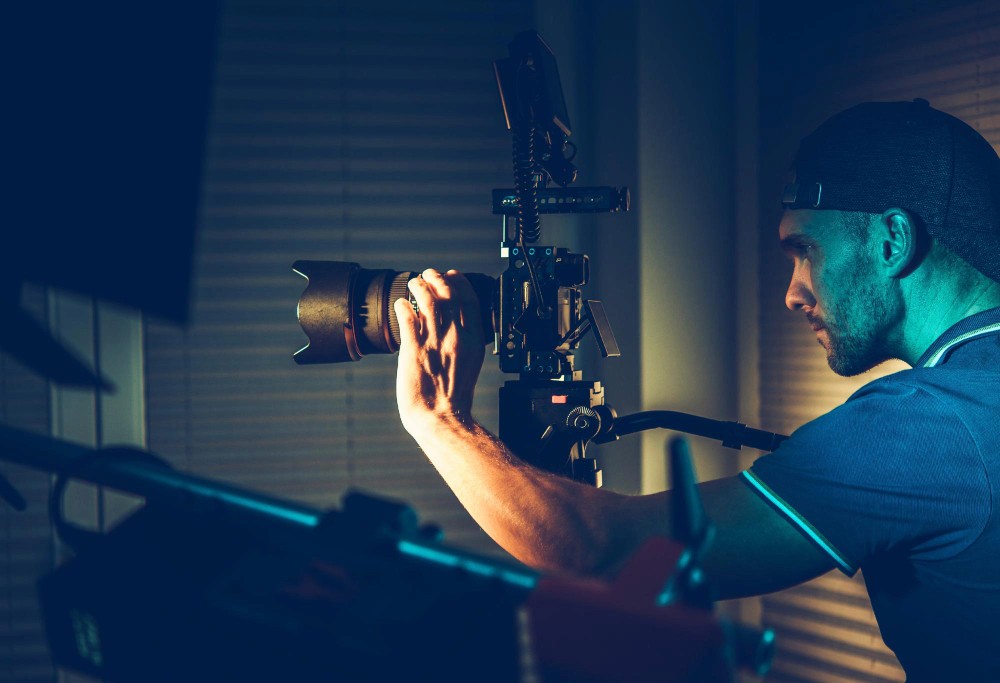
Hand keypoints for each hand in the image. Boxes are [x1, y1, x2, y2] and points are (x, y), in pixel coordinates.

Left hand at [394, 269, 484, 431]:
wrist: (441, 417)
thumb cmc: (454, 397)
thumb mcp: (470, 363)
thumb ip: (465, 342)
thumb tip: (457, 326)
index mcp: (473, 340)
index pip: (469, 299)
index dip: (460, 282)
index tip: (452, 275)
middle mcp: (456, 336)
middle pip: (449, 293)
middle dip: (437, 278)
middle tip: (428, 274)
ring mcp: (434, 341)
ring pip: (428, 299)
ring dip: (419, 286)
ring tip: (413, 284)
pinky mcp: (413, 348)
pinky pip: (407, 317)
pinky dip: (403, 306)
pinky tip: (400, 305)